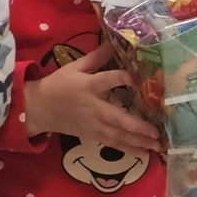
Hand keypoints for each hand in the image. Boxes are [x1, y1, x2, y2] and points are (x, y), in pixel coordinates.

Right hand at [23, 45, 160, 152]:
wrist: (38, 108)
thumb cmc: (58, 85)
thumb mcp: (74, 67)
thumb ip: (96, 58)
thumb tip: (113, 43)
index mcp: (88, 86)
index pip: (107, 81)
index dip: (120, 79)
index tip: (133, 78)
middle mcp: (93, 108)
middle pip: (118, 118)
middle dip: (138, 127)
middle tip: (157, 132)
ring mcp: (93, 125)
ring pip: (117, 136)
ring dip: (138, 142)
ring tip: (157, 147)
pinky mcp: (91, 135)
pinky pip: (112, 144)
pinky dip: (127, 149)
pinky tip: (142, 153)